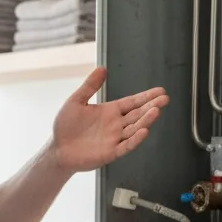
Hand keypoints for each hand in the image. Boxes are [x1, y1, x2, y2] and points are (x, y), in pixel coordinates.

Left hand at [48, 67, 167, 173]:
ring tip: (156, 111)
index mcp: (110, 111)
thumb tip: (101, 68)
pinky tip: (144, 131)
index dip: (146, 97)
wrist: (57, 149)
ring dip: (146, 120)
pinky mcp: (110, 152)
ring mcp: (114, 139)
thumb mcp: (76, 101)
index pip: (132, 103)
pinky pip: (126, 146)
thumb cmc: (65, 126)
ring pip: (135, 129)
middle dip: (151, 106)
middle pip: (138, 114)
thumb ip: (89, 86)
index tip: (160, 91)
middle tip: (165, 98)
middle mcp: (116, 125)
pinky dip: (135, 139)